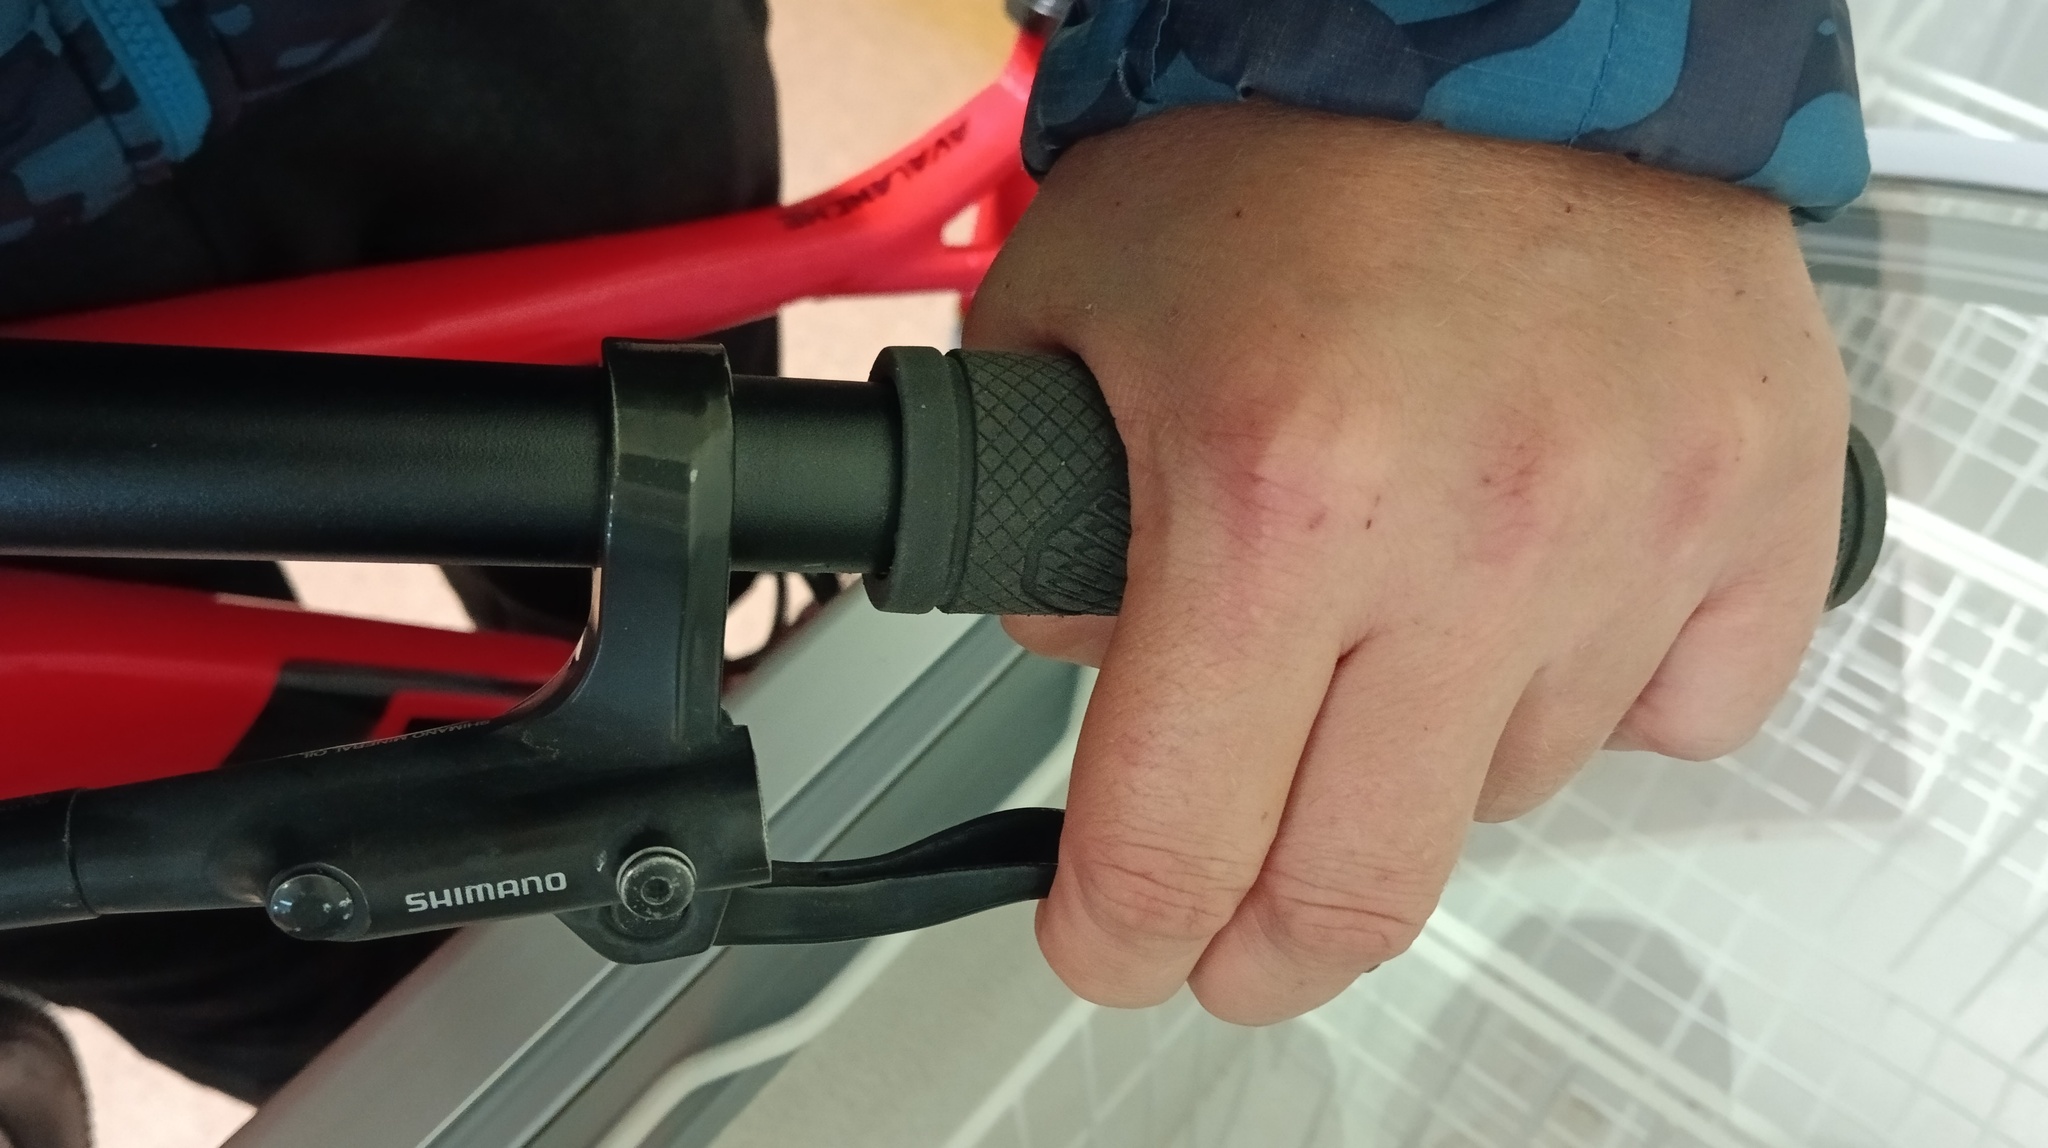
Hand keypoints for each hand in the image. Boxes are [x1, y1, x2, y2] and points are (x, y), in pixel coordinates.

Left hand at [964, 103, 1847, 1023]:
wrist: (1502, 28)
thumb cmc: (1289, 150)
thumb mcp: (1069, 317)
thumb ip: (1033, 524)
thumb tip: (1092, 672)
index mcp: (1274, 489)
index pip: (1174, 834)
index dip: (1120, 934)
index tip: (1114, 949)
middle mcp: (1476, 532)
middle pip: (1355, 887)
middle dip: (1262, 946)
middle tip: (1228, 935)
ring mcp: (1643, 532)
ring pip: (1506, 793)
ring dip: (1421, 759)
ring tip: (1388, 624)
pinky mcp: (1763, 515)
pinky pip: (1675, 717)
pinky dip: (1589, 695)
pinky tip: (1531, 597)